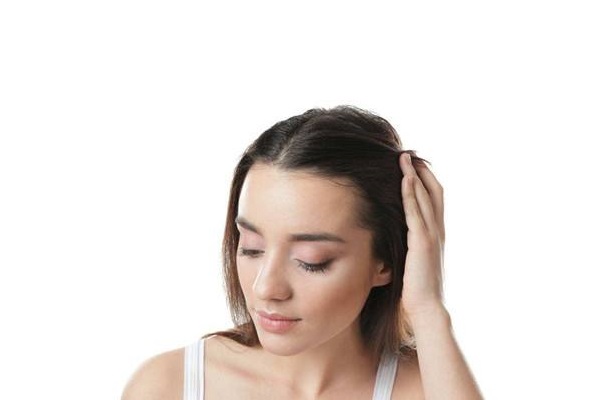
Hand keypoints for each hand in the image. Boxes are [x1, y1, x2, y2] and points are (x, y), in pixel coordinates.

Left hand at [398, 152, 445, 320]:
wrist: (428, 307)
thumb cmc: (419, 289)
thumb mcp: (417, 262)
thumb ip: (413, 247)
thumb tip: (401, 240)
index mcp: (438, 234)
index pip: (436, 199)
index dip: (427, 179)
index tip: (416, 165)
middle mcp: (439, 230)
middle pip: (433, 191)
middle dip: (422, 170)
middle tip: (410, 153)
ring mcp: (432, 235)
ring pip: (425, 197)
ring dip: (414, 174)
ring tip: (403, 157)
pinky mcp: (422, 242)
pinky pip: (415, 211)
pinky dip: (411, 193)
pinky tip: (404, 178)